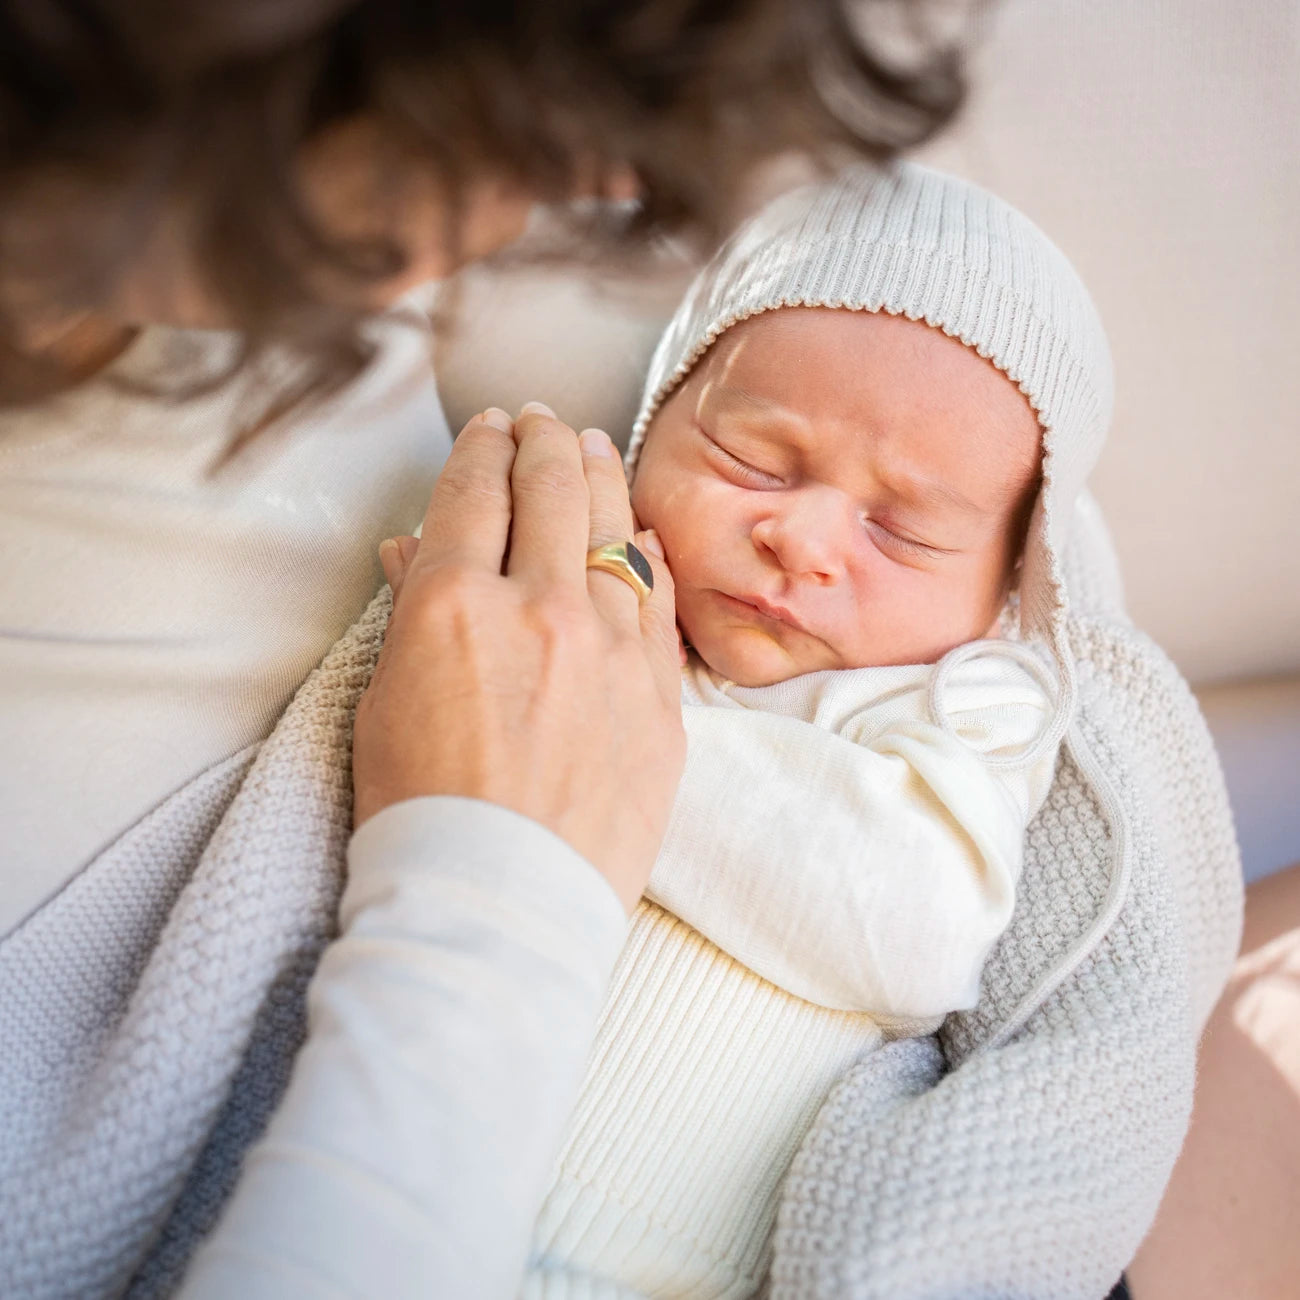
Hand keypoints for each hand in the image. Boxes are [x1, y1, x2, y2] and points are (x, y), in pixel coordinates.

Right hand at [353, 404, 684, 913]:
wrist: (499, 903)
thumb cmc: (421, 813)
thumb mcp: (385, 701)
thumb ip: (412, 613)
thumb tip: (417, 551)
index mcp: (453, 606)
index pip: (474, 492)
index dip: (481, 448)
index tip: (488, 430)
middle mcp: (540, 608)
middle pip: (551, 489)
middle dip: (543, 440)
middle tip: (541, 420)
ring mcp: (611, 648)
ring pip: (614, 528)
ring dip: (600, 475)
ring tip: (592, 446)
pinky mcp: (661, 693)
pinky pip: (657, 599)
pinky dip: (644, 554)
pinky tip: (638, 531)